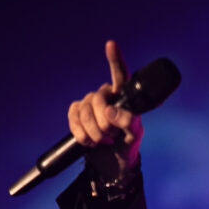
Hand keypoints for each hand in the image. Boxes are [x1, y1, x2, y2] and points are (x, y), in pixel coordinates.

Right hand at [67, 40, 143, 179]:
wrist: (111, 163)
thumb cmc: (127, 145)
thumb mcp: (135, 134)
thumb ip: (129, 122)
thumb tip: (110, 113)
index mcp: (123, 96)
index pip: (119, 75)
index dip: (114, 59)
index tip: (111, 44)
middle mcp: (104, 95)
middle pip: (98, 100)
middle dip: (104, 123)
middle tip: (112, 135)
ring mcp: (88, 103)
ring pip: (85, 112)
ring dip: (95, 133)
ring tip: (104, 141)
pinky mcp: (75, 114)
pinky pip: (74, 119)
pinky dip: (82, 134)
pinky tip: (90, 141)